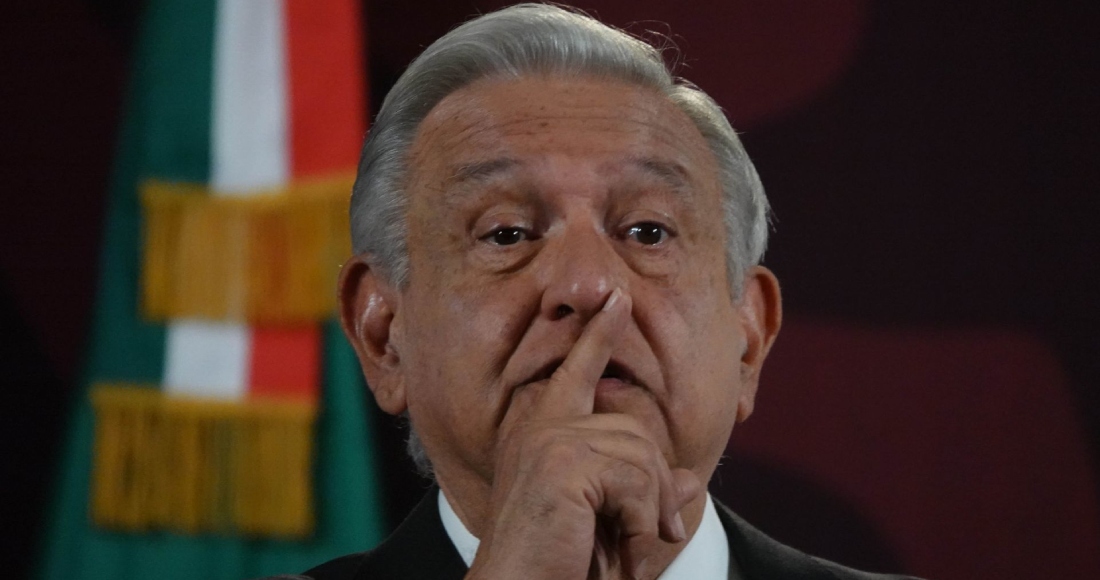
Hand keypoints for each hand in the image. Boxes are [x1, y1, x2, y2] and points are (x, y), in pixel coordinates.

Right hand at [464, 289, 702, 579]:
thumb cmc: (557, 566)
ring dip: (651, 511)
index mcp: (541, 435)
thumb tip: (691, 481)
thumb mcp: (614, 528)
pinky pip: (638, 479)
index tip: (617, 299)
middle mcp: (538, 427)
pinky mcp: (561, 461)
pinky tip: (624, 548)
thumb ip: (648, 496)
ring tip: (634, 548)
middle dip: (656, 486)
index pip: (576, 371)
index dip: (599, 334)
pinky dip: (644, 522)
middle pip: (635, 428)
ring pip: (642, 454)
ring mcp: (547, 439)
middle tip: (655, 534)